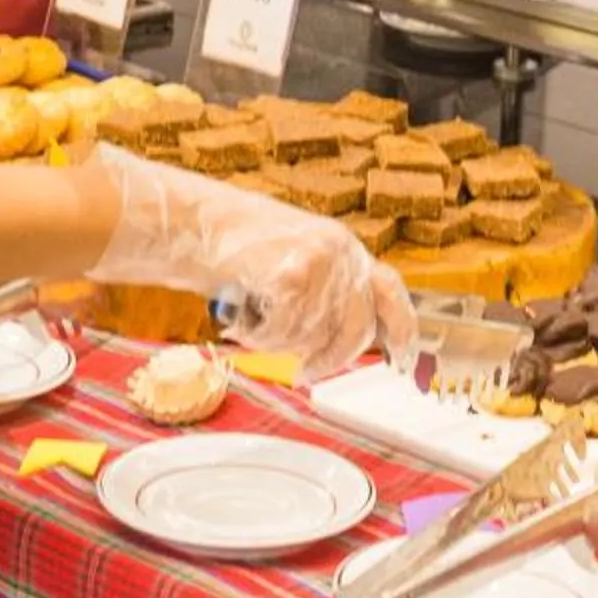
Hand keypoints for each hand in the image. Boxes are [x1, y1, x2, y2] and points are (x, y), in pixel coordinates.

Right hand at [83, 150, 414, 379]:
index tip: (404, 361)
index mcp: (344, 247)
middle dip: (329, 360)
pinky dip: (260, 338)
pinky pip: (286, 335)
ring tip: (252, 319)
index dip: (402, 330)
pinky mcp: (296, 276)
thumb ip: (325, 290)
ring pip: (315, 338)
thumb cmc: (233, 246)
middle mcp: (341, 251)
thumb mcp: (294, 258)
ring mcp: (321, 262)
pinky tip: (241, 318)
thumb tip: (347, 338)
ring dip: (279, 343)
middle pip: (355, 331)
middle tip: (304, 374)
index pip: (390, 291)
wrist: (193, 223)